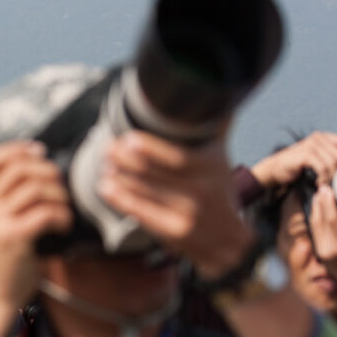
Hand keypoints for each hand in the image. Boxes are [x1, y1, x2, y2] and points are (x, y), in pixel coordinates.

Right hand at [0, 141, 71, 336]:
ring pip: (35, 187)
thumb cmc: (2, 263)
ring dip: (58, 194)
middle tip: (60, 185)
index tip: (39, 152)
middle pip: (18, 168)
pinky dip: (61, 215)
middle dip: (47, 170)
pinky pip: (45, 211)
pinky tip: (63, 225)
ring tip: (64, 209)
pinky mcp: (13, 237)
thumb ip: (6, 201)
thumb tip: (38, 172)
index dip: (16, 149)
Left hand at [100, 131, 254, 279]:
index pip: (178, 156)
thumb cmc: (219, 193)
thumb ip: (214, 130)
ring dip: (120, 178)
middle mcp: (202, 190)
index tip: (128, 138)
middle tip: (107, 147)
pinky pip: (142, 213)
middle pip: (156, 173)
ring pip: (146, 192)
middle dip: (127, 160)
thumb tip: (215, 94)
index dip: (151, 148)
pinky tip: (106, 188)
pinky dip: (121, 200)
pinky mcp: (175, 233)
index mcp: (212, 167)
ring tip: (104, 165)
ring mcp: (189, 214)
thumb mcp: (220, 160)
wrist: (231, 242)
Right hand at [251, 131, 336, 188]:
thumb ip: (332, 156)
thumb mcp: (317, 159)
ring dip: (330, 177)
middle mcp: (320, 138)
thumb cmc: (297, 166)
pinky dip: (323, 178)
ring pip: (333, 163)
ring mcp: (311, 145)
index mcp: (326, 137)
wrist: (273, 169)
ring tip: (324, 183)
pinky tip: (318, 183)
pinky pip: (323, 167)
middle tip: (333, 182)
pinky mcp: (305, 154)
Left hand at [310, 185, 336, 304]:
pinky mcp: (322, 255)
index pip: (331, 219)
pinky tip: (319, 211)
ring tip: (319, 196)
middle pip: (319, 221)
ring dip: (315, 210)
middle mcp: (330, 250)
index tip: (327, 189)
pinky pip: (316, 234)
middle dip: (319, 203)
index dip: (327, 202)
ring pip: (315, 227)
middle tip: (321, 188)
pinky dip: (316, 221)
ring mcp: (324, 253)